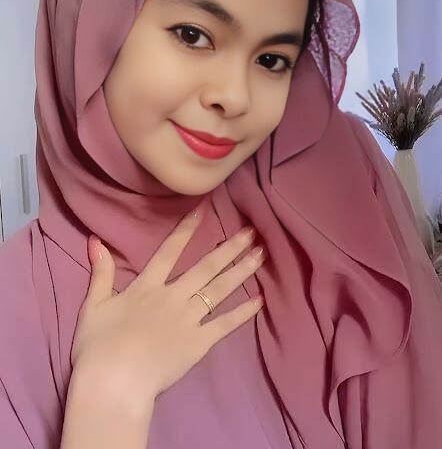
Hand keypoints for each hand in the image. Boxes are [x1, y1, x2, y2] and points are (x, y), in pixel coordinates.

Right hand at [70, 208, 265, 416]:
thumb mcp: (94, 305)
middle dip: (229, 248)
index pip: (170, 250)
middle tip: (251, 232)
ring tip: (261, 255)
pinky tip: (260, 300)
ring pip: (219, 290)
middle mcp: (173, 296)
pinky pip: (225, 325)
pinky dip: (243, 312)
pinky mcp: (199, 344)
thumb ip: (101, 272)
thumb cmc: (98, 347)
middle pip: (206, 267)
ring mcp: (189, 319)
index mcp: (148, 286)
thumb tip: (96, 241)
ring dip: (241, 271)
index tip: (205, 209)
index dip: (188, 229)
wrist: (114, 383)